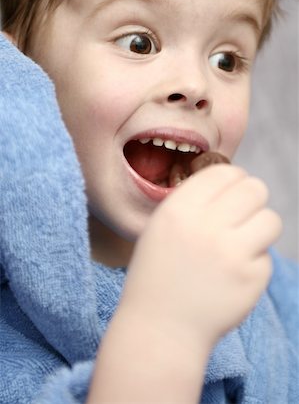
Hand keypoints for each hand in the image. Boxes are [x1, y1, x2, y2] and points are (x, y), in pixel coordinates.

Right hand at [122, 164, 281, 347]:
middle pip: (255, 188)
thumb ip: (193, 201)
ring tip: (240, 243)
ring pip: (270, 219)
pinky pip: (267, 255)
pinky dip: (254, 262)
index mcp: (179, 209)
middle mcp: (205, 225)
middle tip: (241, 215)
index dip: (233, 180)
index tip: (231, 193)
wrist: (161, 328)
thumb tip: (233, 183)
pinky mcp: (251, 279)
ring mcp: (231, 253)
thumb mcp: (161, 227)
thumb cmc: (158, 275)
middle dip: (251, 199)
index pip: (225, 172)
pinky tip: (232, 275)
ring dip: (259, 228)